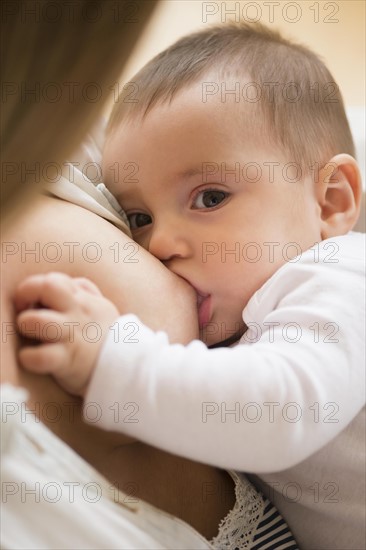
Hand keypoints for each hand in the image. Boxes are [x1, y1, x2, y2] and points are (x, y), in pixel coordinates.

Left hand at [15, 273, 118, 395]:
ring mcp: (71, 336)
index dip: (36, 285)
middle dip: (26, 292)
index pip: (54, 278)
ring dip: (26, 324)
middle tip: (24, 309)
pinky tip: (30, 358)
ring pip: (38, 320)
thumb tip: (71, 282)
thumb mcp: (103, 308)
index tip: (31, 301)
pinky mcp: (67, 361)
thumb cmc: (108, 338)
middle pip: (47, 286)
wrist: (129, 367)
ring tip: (29, 334)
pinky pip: (42, 356)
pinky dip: (29, 357)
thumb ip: (87, 292)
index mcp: (82, 300)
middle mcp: (76, 313)